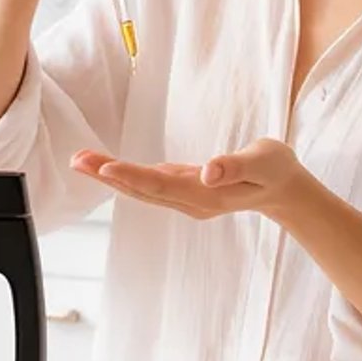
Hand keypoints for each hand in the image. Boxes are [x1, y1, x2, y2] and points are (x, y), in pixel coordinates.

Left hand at [70, 138, 303, 221]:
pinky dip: (125, 175)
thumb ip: (236, 165)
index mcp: (207, 194)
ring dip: (110, 176)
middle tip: (77, 160)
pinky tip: (105, 167)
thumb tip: (207, 171)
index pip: (163, 186)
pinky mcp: (184, 189)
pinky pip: (149, 184)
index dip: (133, 177)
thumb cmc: (275, 170)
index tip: (105, 168)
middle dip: (108, 176)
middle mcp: (191, 201)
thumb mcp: (264, 162)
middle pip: (143, 190)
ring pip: (142, 189)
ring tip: (81, 160)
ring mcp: (186, 198)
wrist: (284, 189)